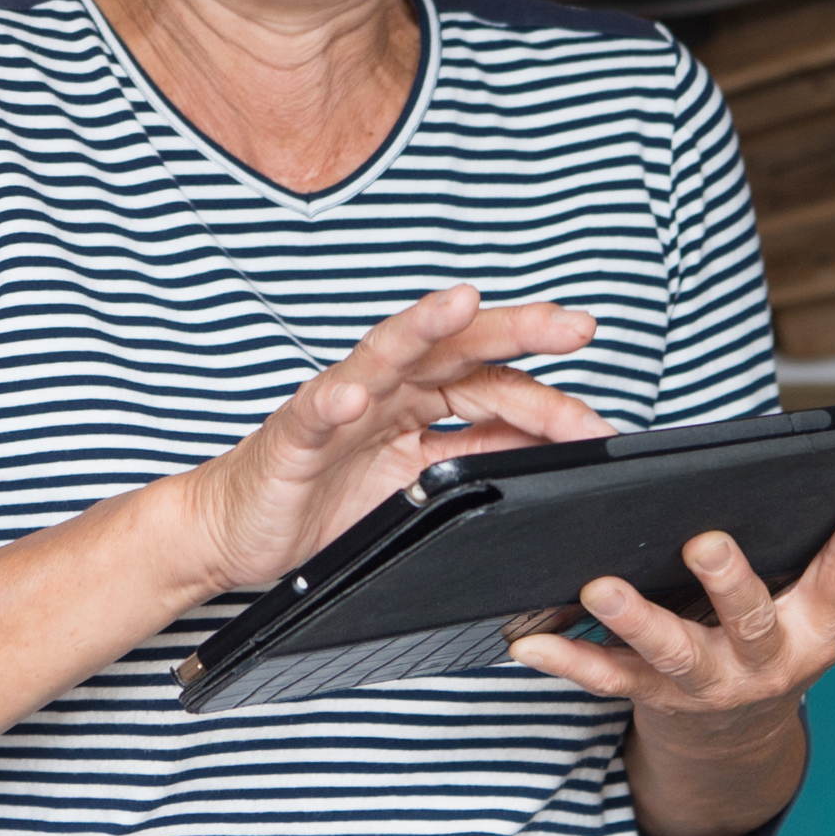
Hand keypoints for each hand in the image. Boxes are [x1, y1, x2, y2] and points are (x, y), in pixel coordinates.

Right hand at [176, 285, 607, 599]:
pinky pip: (314, 411)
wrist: (236, 530)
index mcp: (419, 403)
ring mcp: (339, 406)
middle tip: (574, 325)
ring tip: (459, 305)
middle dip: (515, 333)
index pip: (494, 385)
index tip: (598, 421)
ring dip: (423, 327)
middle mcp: (385, 391)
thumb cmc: (325, 502)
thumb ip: (474, 457)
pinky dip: (333, 397)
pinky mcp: (292, 435)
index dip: (548, 398)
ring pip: (386, 355)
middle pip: (456, 349)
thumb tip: (547, 446)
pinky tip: (354, 390)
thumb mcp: (420, 488)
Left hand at [509, 487, 834, 835]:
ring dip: (636, 620)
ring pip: (674, 653)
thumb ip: (822, 548)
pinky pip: (610, 679)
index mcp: (814, 626)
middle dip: (729, 582)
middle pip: (750, 620)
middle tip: (705, 543)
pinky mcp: (656, 698)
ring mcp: (710, 685)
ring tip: (602, 590)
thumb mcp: (809, 599)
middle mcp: (766, 660)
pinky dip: (570, 661)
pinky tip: (532, 645)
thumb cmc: (767, 634)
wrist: (736, 737)